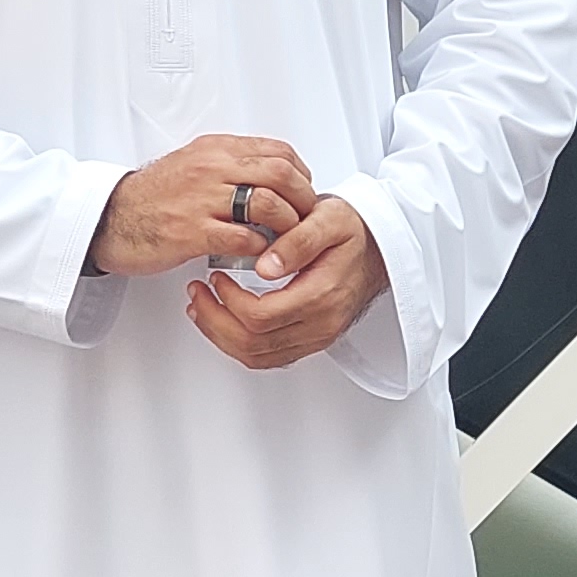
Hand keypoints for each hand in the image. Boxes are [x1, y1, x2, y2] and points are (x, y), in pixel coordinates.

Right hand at [90, 135, 317, 276]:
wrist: (111, 218)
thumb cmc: (152, 196)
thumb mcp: (193, 164)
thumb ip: (230, 164)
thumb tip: (271, 175)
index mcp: (215, 150)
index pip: (277, 152)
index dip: (301, 174)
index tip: (304, 192)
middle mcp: (211, 169)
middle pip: (280, 174)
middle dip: (302, 199)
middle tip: (305, 218)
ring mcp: (202, 200)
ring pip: (267, 205)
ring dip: (286, 227)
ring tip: (285, 240)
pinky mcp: (192, 232)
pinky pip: (243, 239)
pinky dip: (260, 249)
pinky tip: (259, 254)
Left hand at [188, 193, 387, 369]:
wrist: (379, 249)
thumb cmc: (353, 232)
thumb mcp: (328, 219)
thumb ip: (298, 240)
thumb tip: (265, 266)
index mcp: (323, 296)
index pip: (262, 315)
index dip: (229, 300)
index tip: (215, 277)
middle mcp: (321, 324)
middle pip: (253, 343)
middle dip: (216, 319)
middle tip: (197, 292)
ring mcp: (317, 337)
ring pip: (257, 356)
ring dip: (221, 336)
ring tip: (201, 308)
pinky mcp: (311, 341)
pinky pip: (268, 357)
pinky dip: (238, 344)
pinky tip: (222, 323)